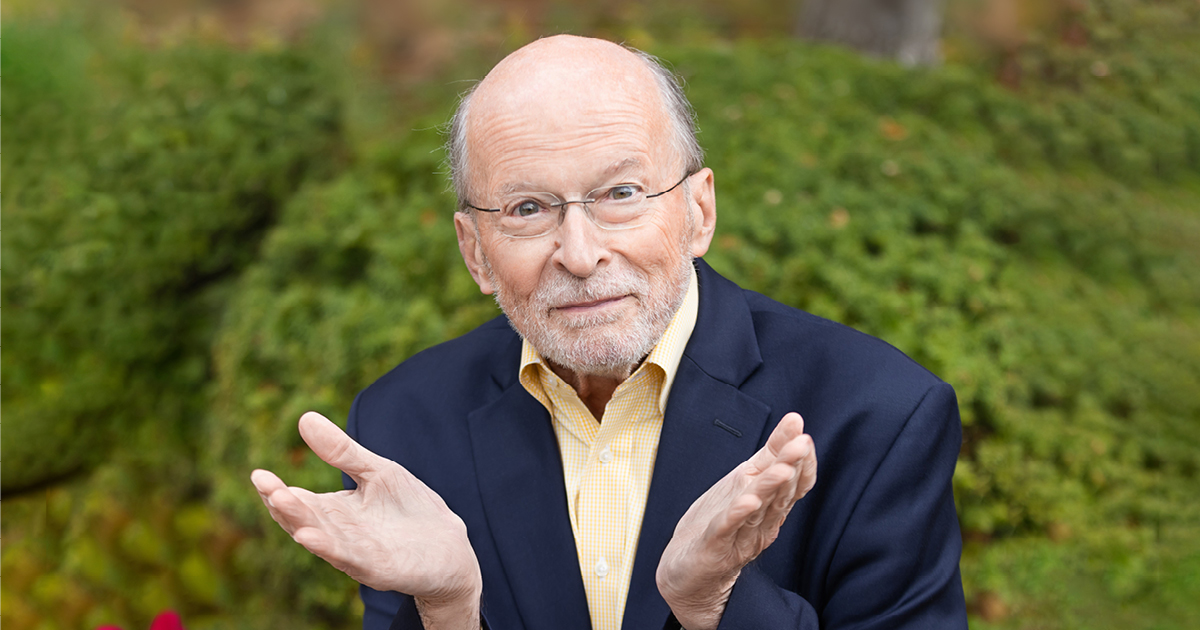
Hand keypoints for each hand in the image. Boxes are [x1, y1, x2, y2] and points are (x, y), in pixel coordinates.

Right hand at [250, 412, 481, 629]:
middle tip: (267, 486)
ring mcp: (356, 553)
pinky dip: (329, 549)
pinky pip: (349, 559)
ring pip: (322, 540)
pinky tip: (311, 538)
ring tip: (281, 504)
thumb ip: (342, 452)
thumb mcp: (377, 472)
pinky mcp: (378, 569)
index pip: (298, 501)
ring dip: (301, 524)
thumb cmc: (408, 509)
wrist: (448, 546)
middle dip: (284, 505)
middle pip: (304, 520)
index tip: (259, 474)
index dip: (277, 490)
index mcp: (334, 511)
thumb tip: (304, 417)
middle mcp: (338, 534)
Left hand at [656, 412, 816, 629]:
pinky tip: (746, 501)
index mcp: (769, 505)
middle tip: (802, 444)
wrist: (688, 572)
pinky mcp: (715, 547)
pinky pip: (727, 529)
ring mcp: (740, 536)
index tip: (803, 434)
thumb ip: (771, 455)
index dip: (801, 460)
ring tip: (782, 468)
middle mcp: (761, 521)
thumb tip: (794, 422)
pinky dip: (737, 515)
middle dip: (791, 467)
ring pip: (759, 509)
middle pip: (780, 493)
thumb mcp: (745, 482)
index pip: (793, 482)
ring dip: (770, 488)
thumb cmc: (718, 524)